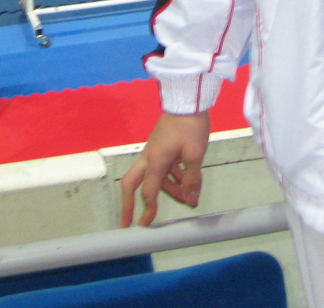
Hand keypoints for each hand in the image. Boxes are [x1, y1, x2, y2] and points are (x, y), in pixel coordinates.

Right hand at [118, 111, 209, 226]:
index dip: (148, 210)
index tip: (145, 225)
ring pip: (155, 176)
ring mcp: (155, 150)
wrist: (188, 99)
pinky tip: (187, 181)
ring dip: (168, 189)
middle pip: (133, 183)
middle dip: (130, 203)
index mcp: (155, 161)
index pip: (149, 192)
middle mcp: (150, 157)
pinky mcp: (163, 145)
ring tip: (188, 198)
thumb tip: (192, 198)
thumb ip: (192, 178)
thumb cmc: (190, 126)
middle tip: (128, 220)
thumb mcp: (195, 155)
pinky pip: (164, 166)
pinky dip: (173, 176)